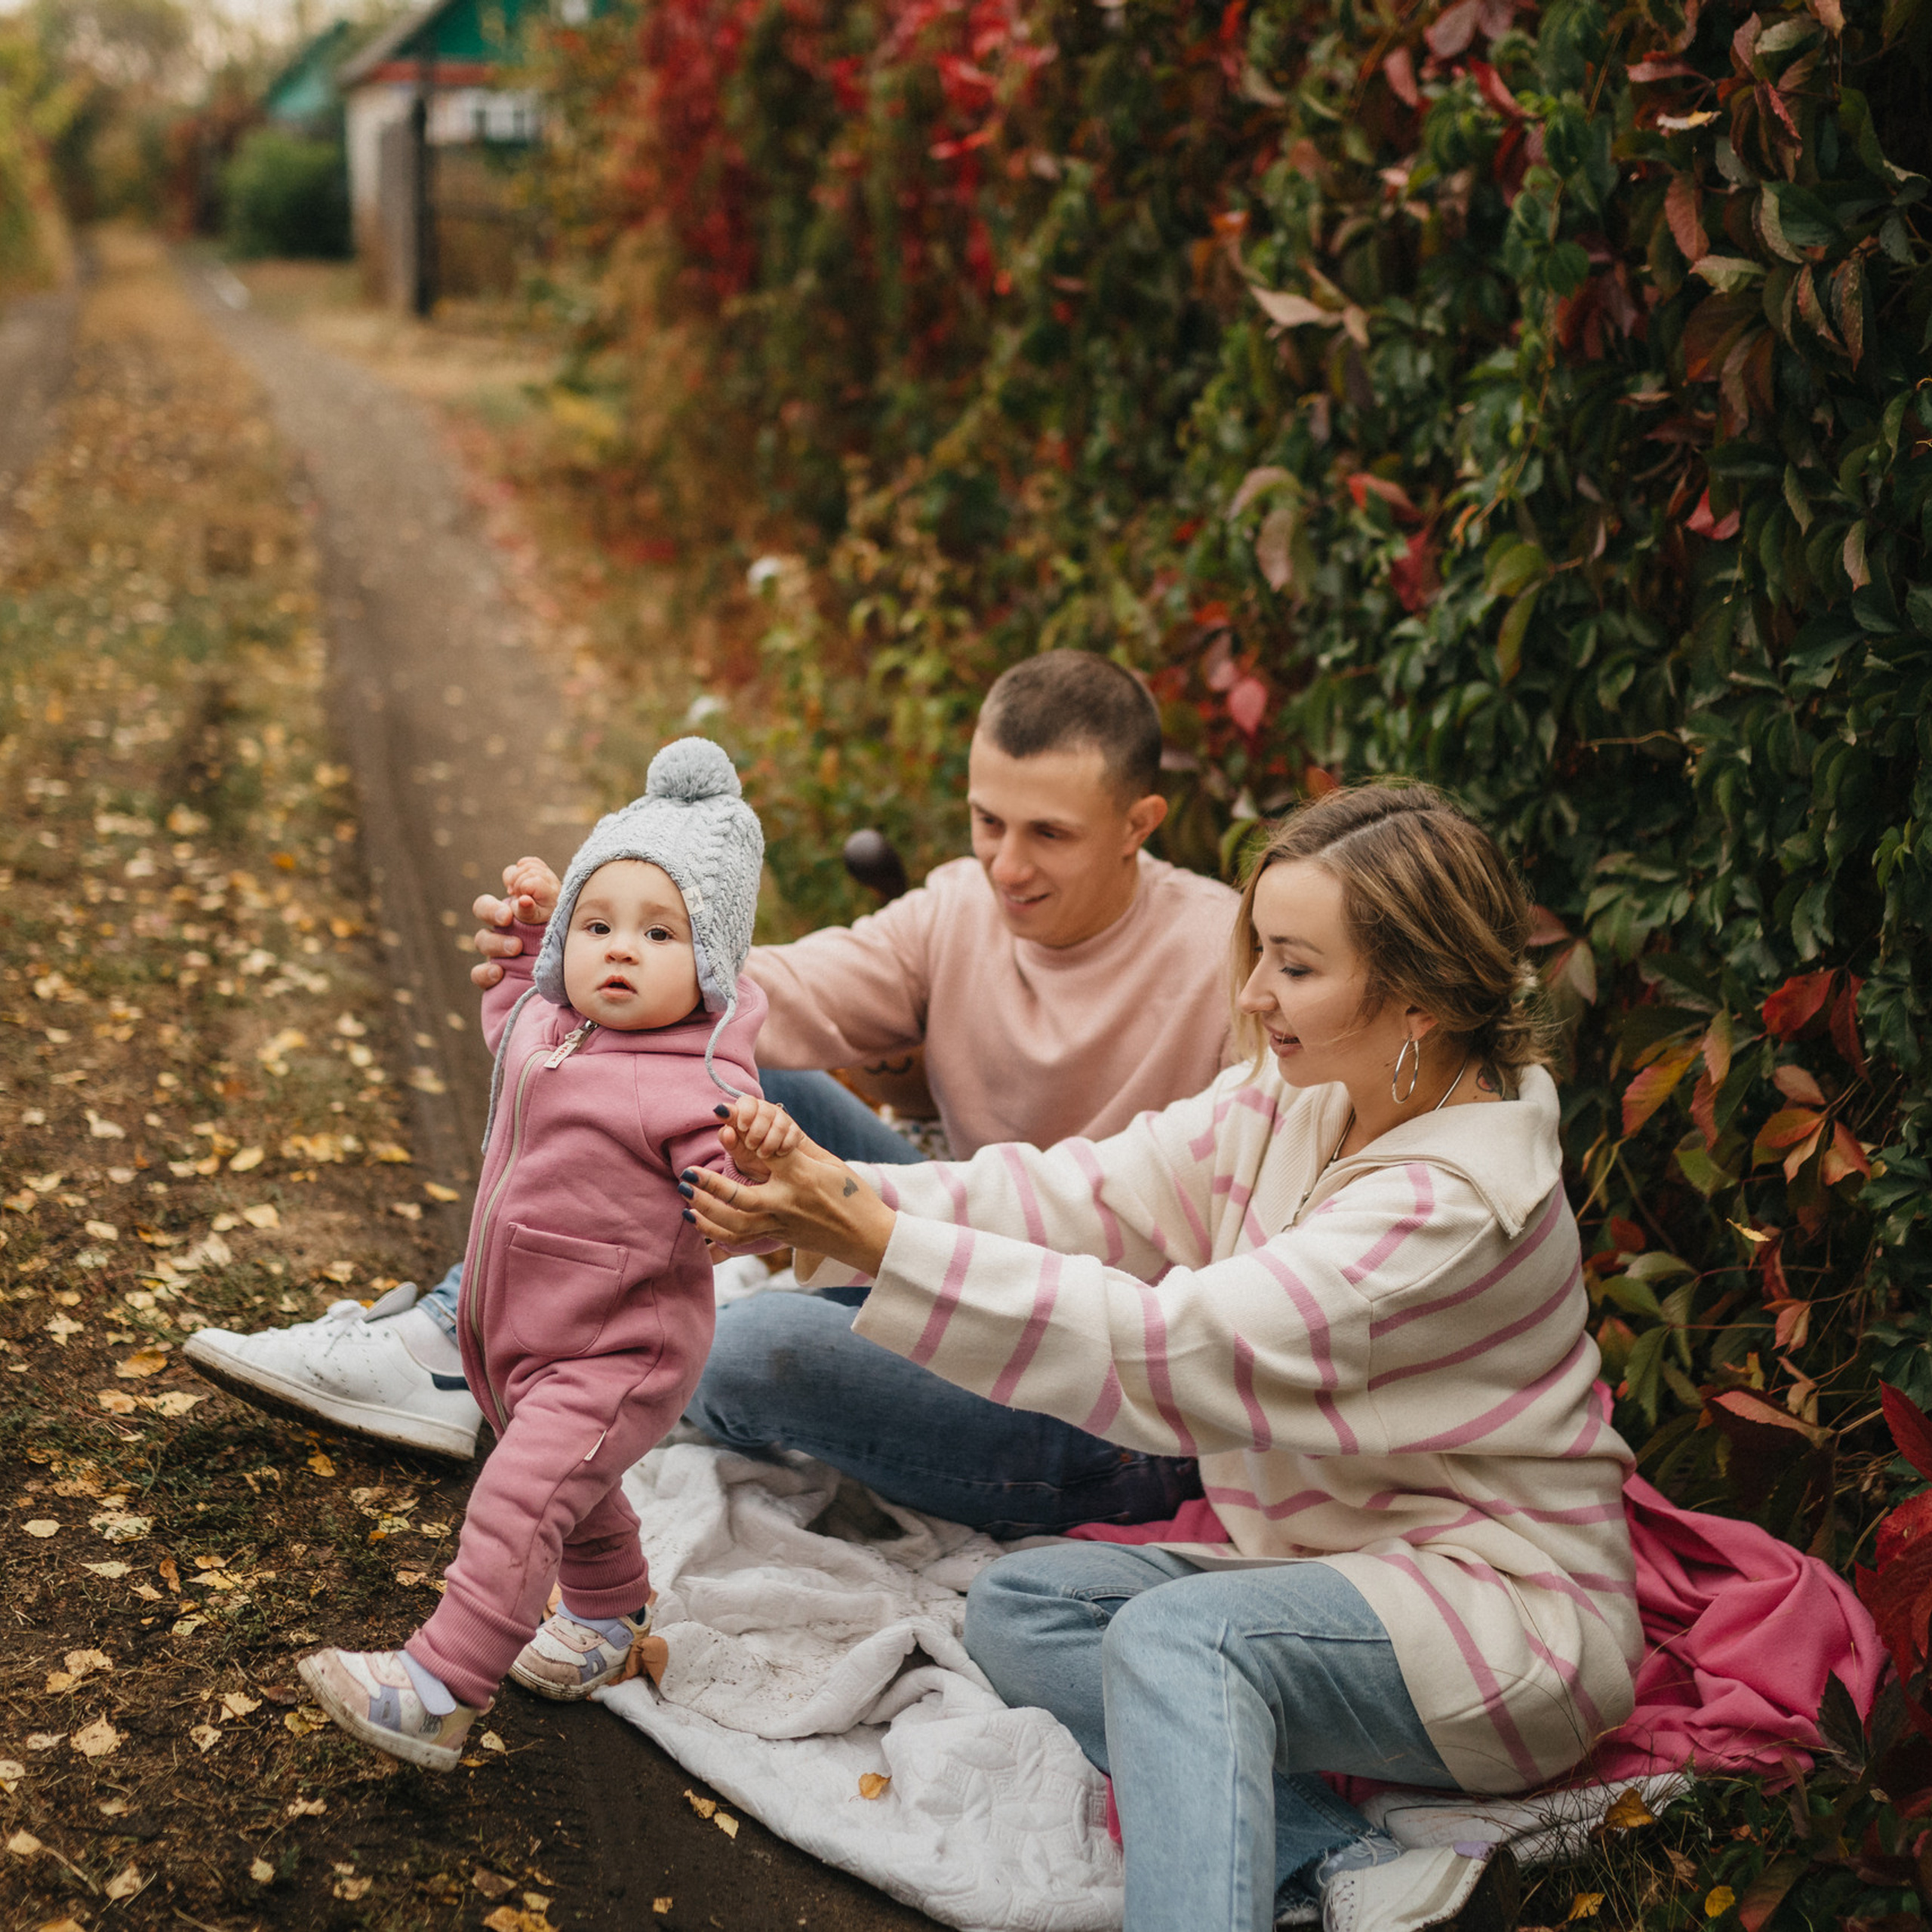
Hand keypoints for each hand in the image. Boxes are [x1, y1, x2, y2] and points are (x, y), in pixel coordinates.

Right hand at [469, 857, 561, 987]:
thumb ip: (546, 897)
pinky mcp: (494, 975)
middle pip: (483, 906)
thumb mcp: (562, 914)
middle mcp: (508, 922)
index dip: (512, 879)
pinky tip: (499, 973)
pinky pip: (478, 974)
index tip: (520, 887)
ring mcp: (498, 948)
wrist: (576, 975)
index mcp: (526, 901)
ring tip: (517, 948)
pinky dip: (485, 972)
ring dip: (496, 943)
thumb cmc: (569, 938)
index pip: (510, 881)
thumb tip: (524, 895)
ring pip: (481, 939)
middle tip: (507, 917)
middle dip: (491, 909)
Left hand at [679, 1130, 895, 1279]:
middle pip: (741, 1199)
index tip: (721, 1120)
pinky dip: (714, 1233)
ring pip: (735, 1225)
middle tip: (686, 1175)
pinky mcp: (777, 1239)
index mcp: (803, 1177)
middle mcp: (789, 1203)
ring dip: (706, 1212)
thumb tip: (765, 1128)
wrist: (867, 1237)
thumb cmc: (852, 1195)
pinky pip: (739, 1240)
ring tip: (686, 1197)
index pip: (766, 1152)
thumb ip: (795, 1148)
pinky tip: (697, 1220)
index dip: (741, 1134)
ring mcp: (781, 1225)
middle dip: (710, 1188)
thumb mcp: (829, 1163)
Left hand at [714, 1092, 802, 1183]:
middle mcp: (765, 1110)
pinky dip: (784, 1146)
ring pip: (779, 1125)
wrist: (768, 1166)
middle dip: (757, 1131)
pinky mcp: (795, 1130)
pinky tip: (778, 1153)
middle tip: (751, 1146)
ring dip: (770, 1142)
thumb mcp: (735, 1148)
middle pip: (765, 1112)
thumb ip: (727, 1139)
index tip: (742, 1127)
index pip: (747, 1102)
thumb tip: (726, 1131)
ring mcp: (782, 1119)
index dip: (745, 1113)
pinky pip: (793, 1135)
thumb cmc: (747, 1152)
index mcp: (747, 1109)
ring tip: (762, 1154)